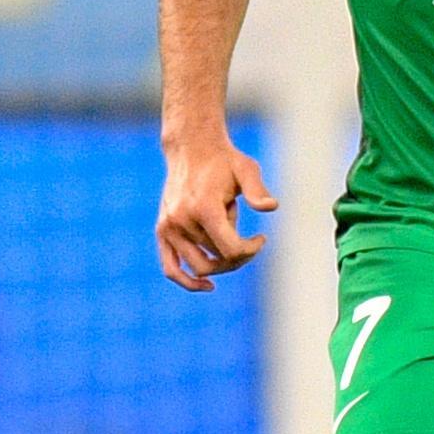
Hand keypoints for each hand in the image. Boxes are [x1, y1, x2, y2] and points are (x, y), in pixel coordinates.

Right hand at [156, 135, 276, 290]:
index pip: (231, 250)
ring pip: (199, 266)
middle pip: (216, 260)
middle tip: (251, 243)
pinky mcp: (162, 230)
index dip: (251, 250)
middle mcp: (182, 220)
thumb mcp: (246, 169)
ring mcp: (169, 227)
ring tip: (229, 240)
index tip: (261, 238)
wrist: (191, 147)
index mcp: (204, 207)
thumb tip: (271, 207)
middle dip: (239, 256)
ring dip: (219, 260)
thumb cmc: (224, 159)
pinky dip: (186, 281)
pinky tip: (207, 285)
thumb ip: (257, 190)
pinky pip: (170, 267)